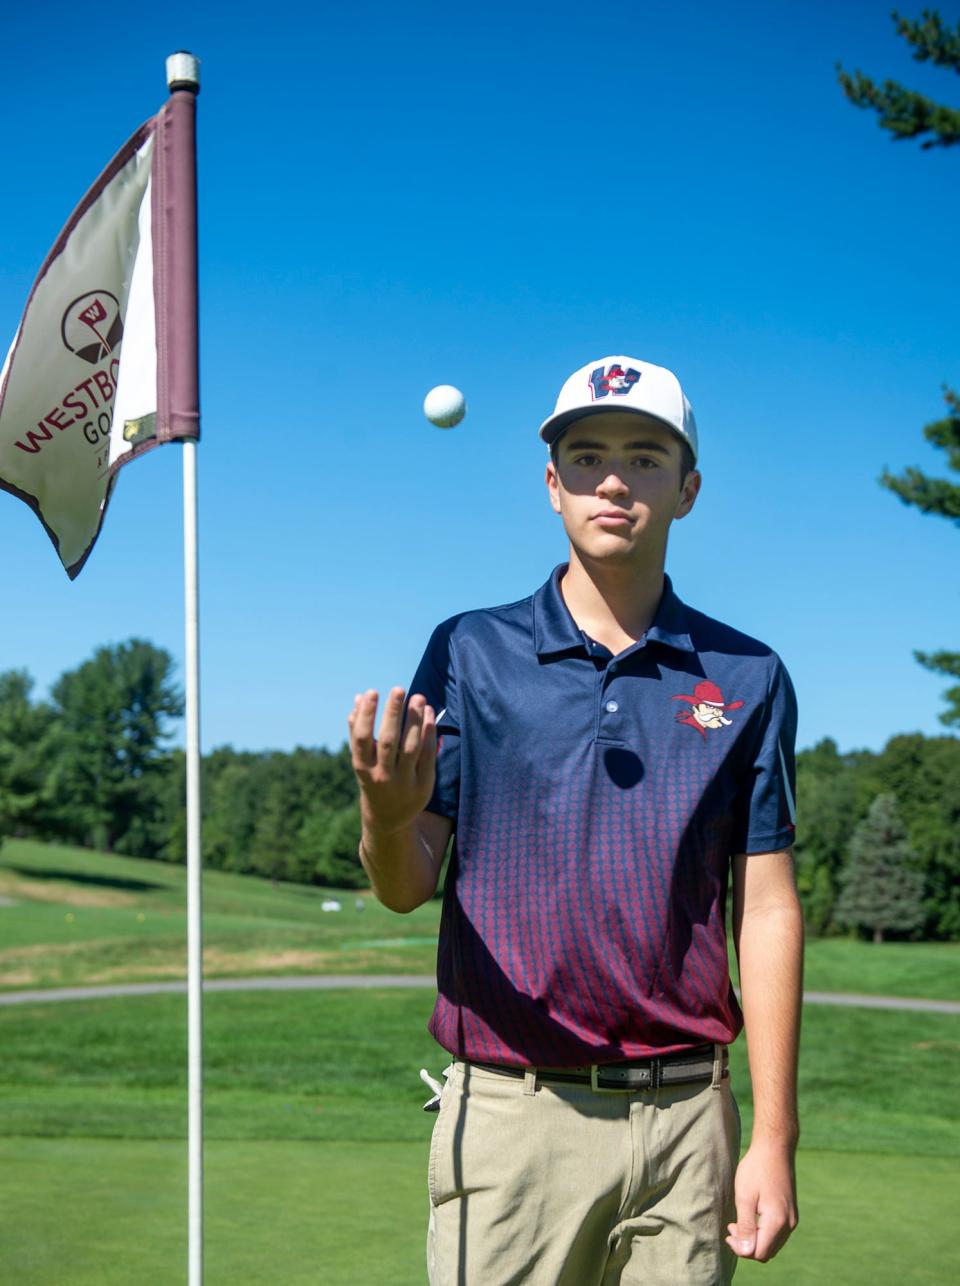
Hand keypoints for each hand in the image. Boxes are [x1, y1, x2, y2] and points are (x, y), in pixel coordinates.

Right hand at [348, 688, 436, 834]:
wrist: (388, 819)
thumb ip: (358, 730)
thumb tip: (358, 698)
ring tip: (418, 697)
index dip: (366, 715)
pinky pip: (427, 756)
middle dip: (393, 714)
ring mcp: (404, 782)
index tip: (371, 692)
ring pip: (410, 747)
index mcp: (363, 768)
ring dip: (414, 720)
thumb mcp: (362, 760)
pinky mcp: (423, 785)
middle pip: (388, 741)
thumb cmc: (373, 779)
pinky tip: (429, 714)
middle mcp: (382, 776)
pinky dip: (428, 733)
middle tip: (398, 688)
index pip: (361, 738)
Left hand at [725, 1139, 797, 1262]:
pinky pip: (777, 1233)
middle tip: (731, 1229)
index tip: (728, 1233)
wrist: (775, 1148)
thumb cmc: (756, 1169)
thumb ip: (745, 1226)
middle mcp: (789, 1224)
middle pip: (767, 1252)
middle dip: (748, 1246)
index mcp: (777, 1221)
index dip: (742, 1249)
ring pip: (773, 1244)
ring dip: (755, 1240)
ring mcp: (792, 1218)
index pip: (759, 1253)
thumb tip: (745, 1251)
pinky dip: (763, 1232)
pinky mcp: (790, 1212)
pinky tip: (750, 1218)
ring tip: (737, 1223)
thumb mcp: (744, 1197)